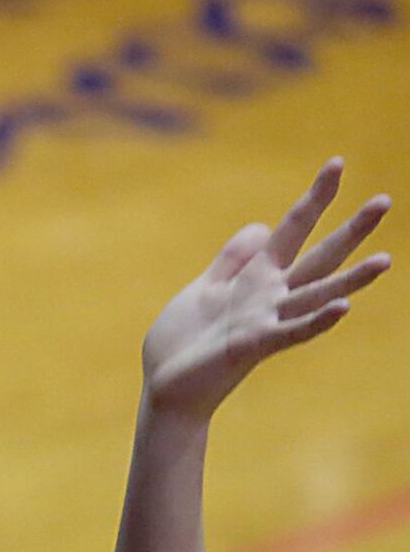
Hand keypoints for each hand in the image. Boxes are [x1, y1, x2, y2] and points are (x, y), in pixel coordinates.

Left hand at [141, 160, 390, 420]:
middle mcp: (268, 297)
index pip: (292, 229)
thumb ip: (232, 260)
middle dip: (350, 230)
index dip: (314, 198)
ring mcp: (263, 321)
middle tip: (384, 200)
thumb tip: (262, 227)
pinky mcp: (250, 346)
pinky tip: (343, 309)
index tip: (337, 163)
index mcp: (254, 278)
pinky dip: (315, 321)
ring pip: (315, 295)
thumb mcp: (203, 289)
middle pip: (317, 258)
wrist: (165, 389)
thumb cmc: (183, 342)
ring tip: (386, 260)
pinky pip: (289, 332)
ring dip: (350, 280)